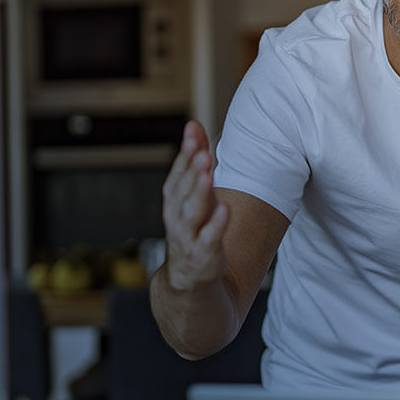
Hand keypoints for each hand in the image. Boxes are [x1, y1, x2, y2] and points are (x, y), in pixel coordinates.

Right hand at [161, 120, 230, 290]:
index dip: (184, 154)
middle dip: (191, 170)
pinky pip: (209, 238)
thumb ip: (194, 158)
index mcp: (174, 199)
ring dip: (199, 192)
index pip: (177, 172)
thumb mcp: (194, 191)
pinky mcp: (204, 254)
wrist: (189, 276)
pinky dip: (216, 224)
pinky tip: (225, 209)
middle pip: (183, 190)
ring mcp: (188, 236)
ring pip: (192, 212)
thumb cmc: (194, 226)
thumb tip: (193, 124)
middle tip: (201, 151)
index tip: (192, 133)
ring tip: (208, 174)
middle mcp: (176, 216)